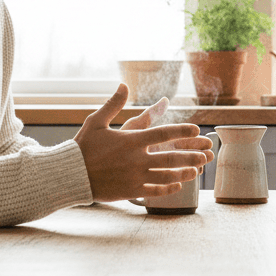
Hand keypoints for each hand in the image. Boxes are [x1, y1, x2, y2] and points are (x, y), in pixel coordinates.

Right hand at [74, 85, 213, 201]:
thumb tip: (123, 84)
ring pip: (166, 176)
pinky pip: (154, 191)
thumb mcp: (96, 121)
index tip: (196, 130)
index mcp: (131, 140)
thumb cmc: (84, 147)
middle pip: (170, 157)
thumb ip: (113, 103)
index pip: (163, 133)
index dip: (182, 131)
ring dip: (183, 173)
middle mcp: (137, 159)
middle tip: (206, 154)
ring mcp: (134, 177)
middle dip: (190, 155)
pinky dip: (168, 189)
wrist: (70, 175)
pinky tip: (177, 186)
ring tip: (196, 171)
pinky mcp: (130, 191)